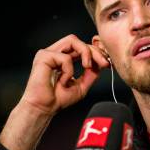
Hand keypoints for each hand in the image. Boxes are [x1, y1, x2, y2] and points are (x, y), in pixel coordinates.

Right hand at [0, 34, 108, 149]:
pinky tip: (63, 81)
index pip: (80, 47)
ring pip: (72, 40)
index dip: (95, 52)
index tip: (106, 63)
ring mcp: (48, 53)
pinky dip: (69, 70)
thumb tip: (100, 63)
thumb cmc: (57, 99)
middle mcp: (54, 53)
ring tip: (87, 67)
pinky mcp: (43, 56)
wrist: (44, 109)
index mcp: (61, 58)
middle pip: (78, 41)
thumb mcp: (81, 86)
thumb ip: (90, 73)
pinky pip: (65, 57)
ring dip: (85, 53)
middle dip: (94, 50)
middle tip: (104, 63)